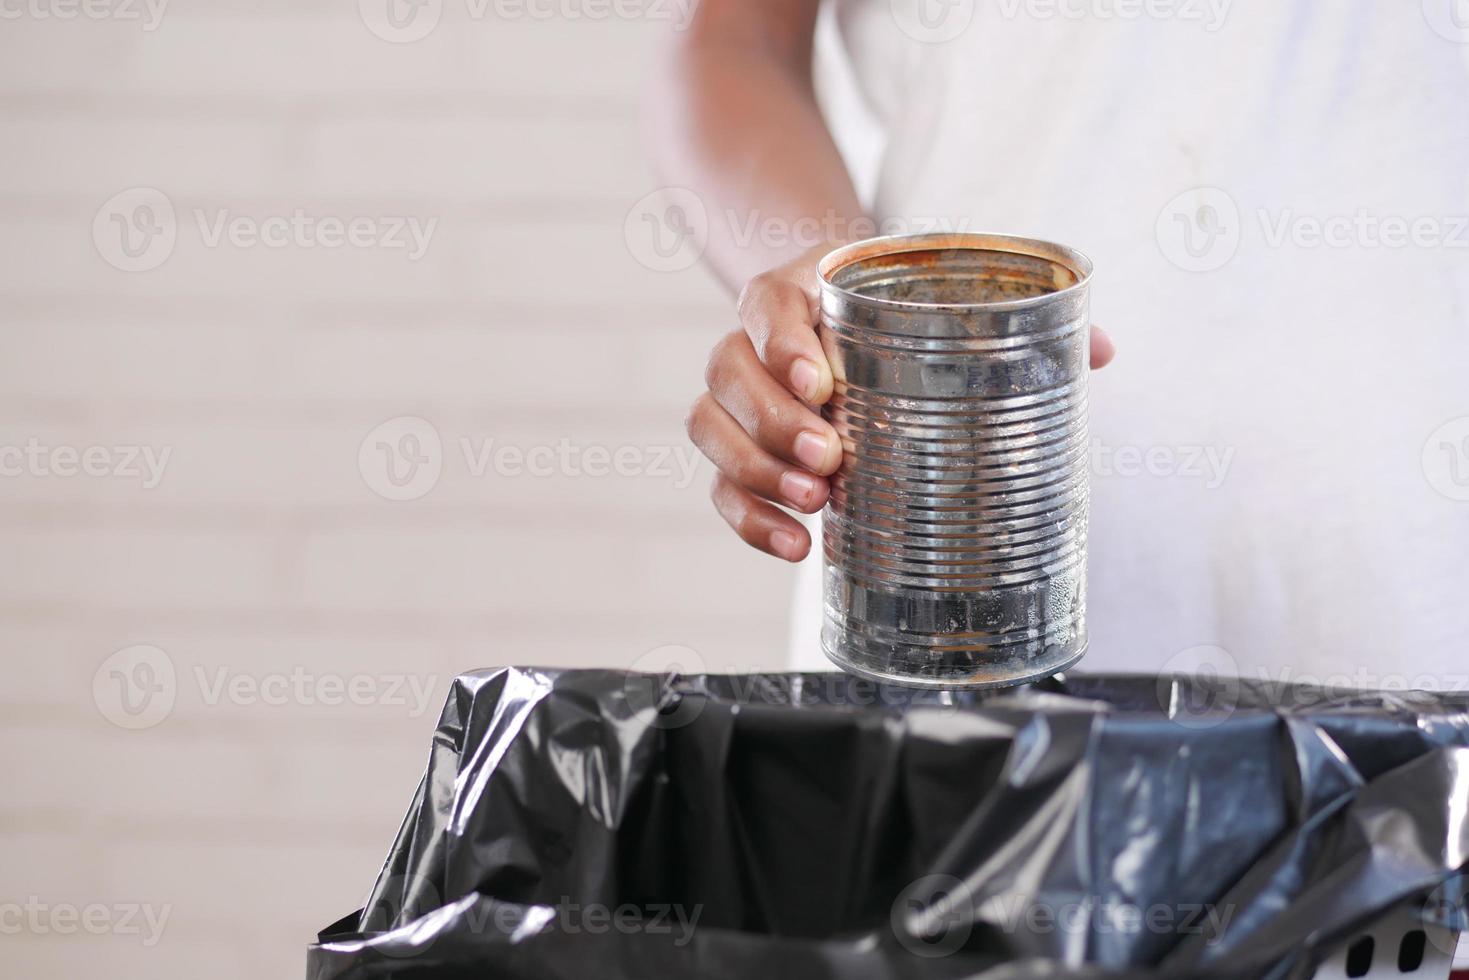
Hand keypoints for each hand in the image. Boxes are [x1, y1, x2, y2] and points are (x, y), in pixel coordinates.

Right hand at [686, 246, 1116, 562]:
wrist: (836, 310)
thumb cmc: (893, 310)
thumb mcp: (935, 294)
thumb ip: (1009, 317)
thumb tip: (1099, 350)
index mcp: (796, 291)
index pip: (766, 306)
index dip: (782, 343)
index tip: (820, 379)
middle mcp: (753, 341)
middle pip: (728, 372)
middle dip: (775, 422)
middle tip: (834, 456)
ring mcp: (741, 397)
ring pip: (709, 427)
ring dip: (755, 471)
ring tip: (816, 504)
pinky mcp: (739, 450)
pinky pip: (718, 486)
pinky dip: (747, 519)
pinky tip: (795, 545)